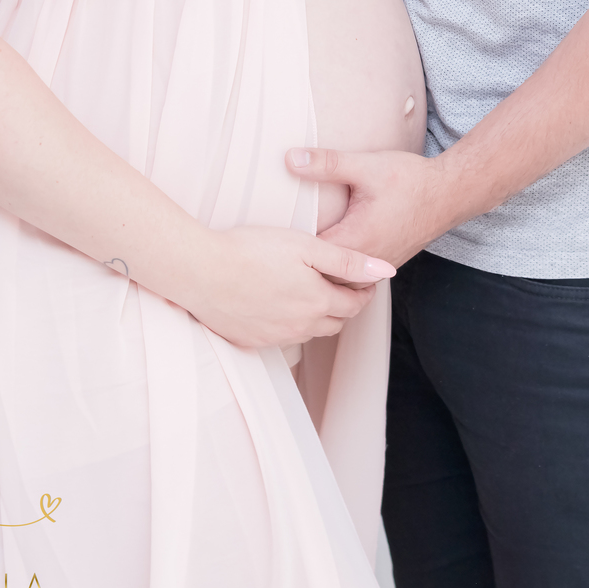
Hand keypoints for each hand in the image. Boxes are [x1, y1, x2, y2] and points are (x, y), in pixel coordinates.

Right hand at [178, 224, 394, 350]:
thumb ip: (347, 260)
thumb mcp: (306, 246)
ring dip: (318, 315)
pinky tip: (279, 303)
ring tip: (310, 292)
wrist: (202, 271)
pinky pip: (283, 337)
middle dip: (344, 305)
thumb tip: (386, 271)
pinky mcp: (252, 341)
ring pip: (310, 331)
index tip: (364, 279)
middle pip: (335, 322)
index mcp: (318, 303)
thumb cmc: (252, 250)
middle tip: (341, 285)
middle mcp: (301, 327)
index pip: (355, 305)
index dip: (364, 291)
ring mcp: (276, 338)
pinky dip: (290, 323)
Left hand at [285, 147, 448, 269]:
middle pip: (322, 276)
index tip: (271, 239)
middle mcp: (367, 263)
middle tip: (277, 253)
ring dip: (321, 270)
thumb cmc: (411, 180)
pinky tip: (328, 252)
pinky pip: (355, 276)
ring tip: (297, 258)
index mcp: (356, 243)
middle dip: (301, 266)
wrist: (450, 192)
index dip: (288, 248)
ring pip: (339, 280)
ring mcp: (377, 266)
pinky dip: (339, 270)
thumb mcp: (365, 166)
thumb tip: (291, 159)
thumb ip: (327, 164)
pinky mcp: (385, 262)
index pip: (310, 258)